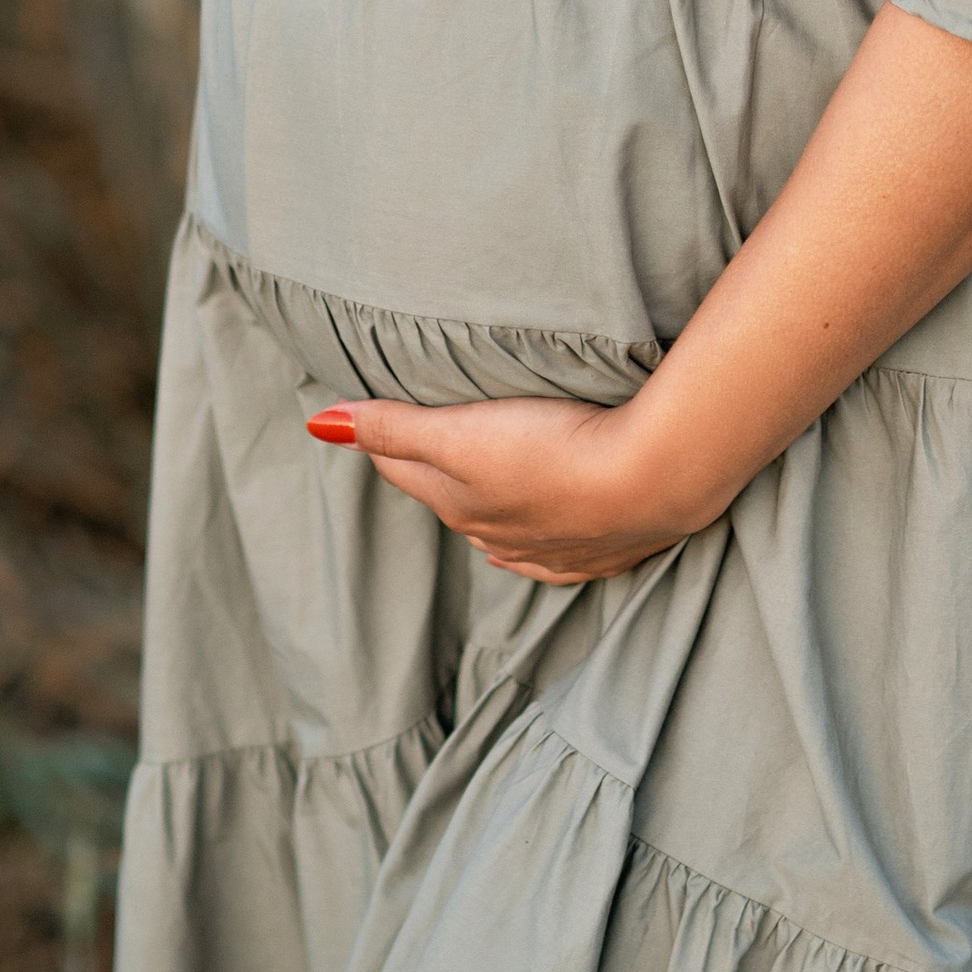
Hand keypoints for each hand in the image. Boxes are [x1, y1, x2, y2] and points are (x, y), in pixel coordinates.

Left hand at [306, 391, 717, 582]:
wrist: (652, 480)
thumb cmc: (553, 449)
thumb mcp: (461, 433)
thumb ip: (393, 427)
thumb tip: (319, 424)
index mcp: (458, 502)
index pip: (403, 466)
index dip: (384, 438)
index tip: (370, 415)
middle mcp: (495, 533)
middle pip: (448, 498)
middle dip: (430, 471)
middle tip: (421, 440)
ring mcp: (550, 548)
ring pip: (497, 530)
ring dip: (484, 508)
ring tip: (478, 483)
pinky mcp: (600, 550)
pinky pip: (550, 556)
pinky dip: (533, 544)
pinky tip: (530, 541)